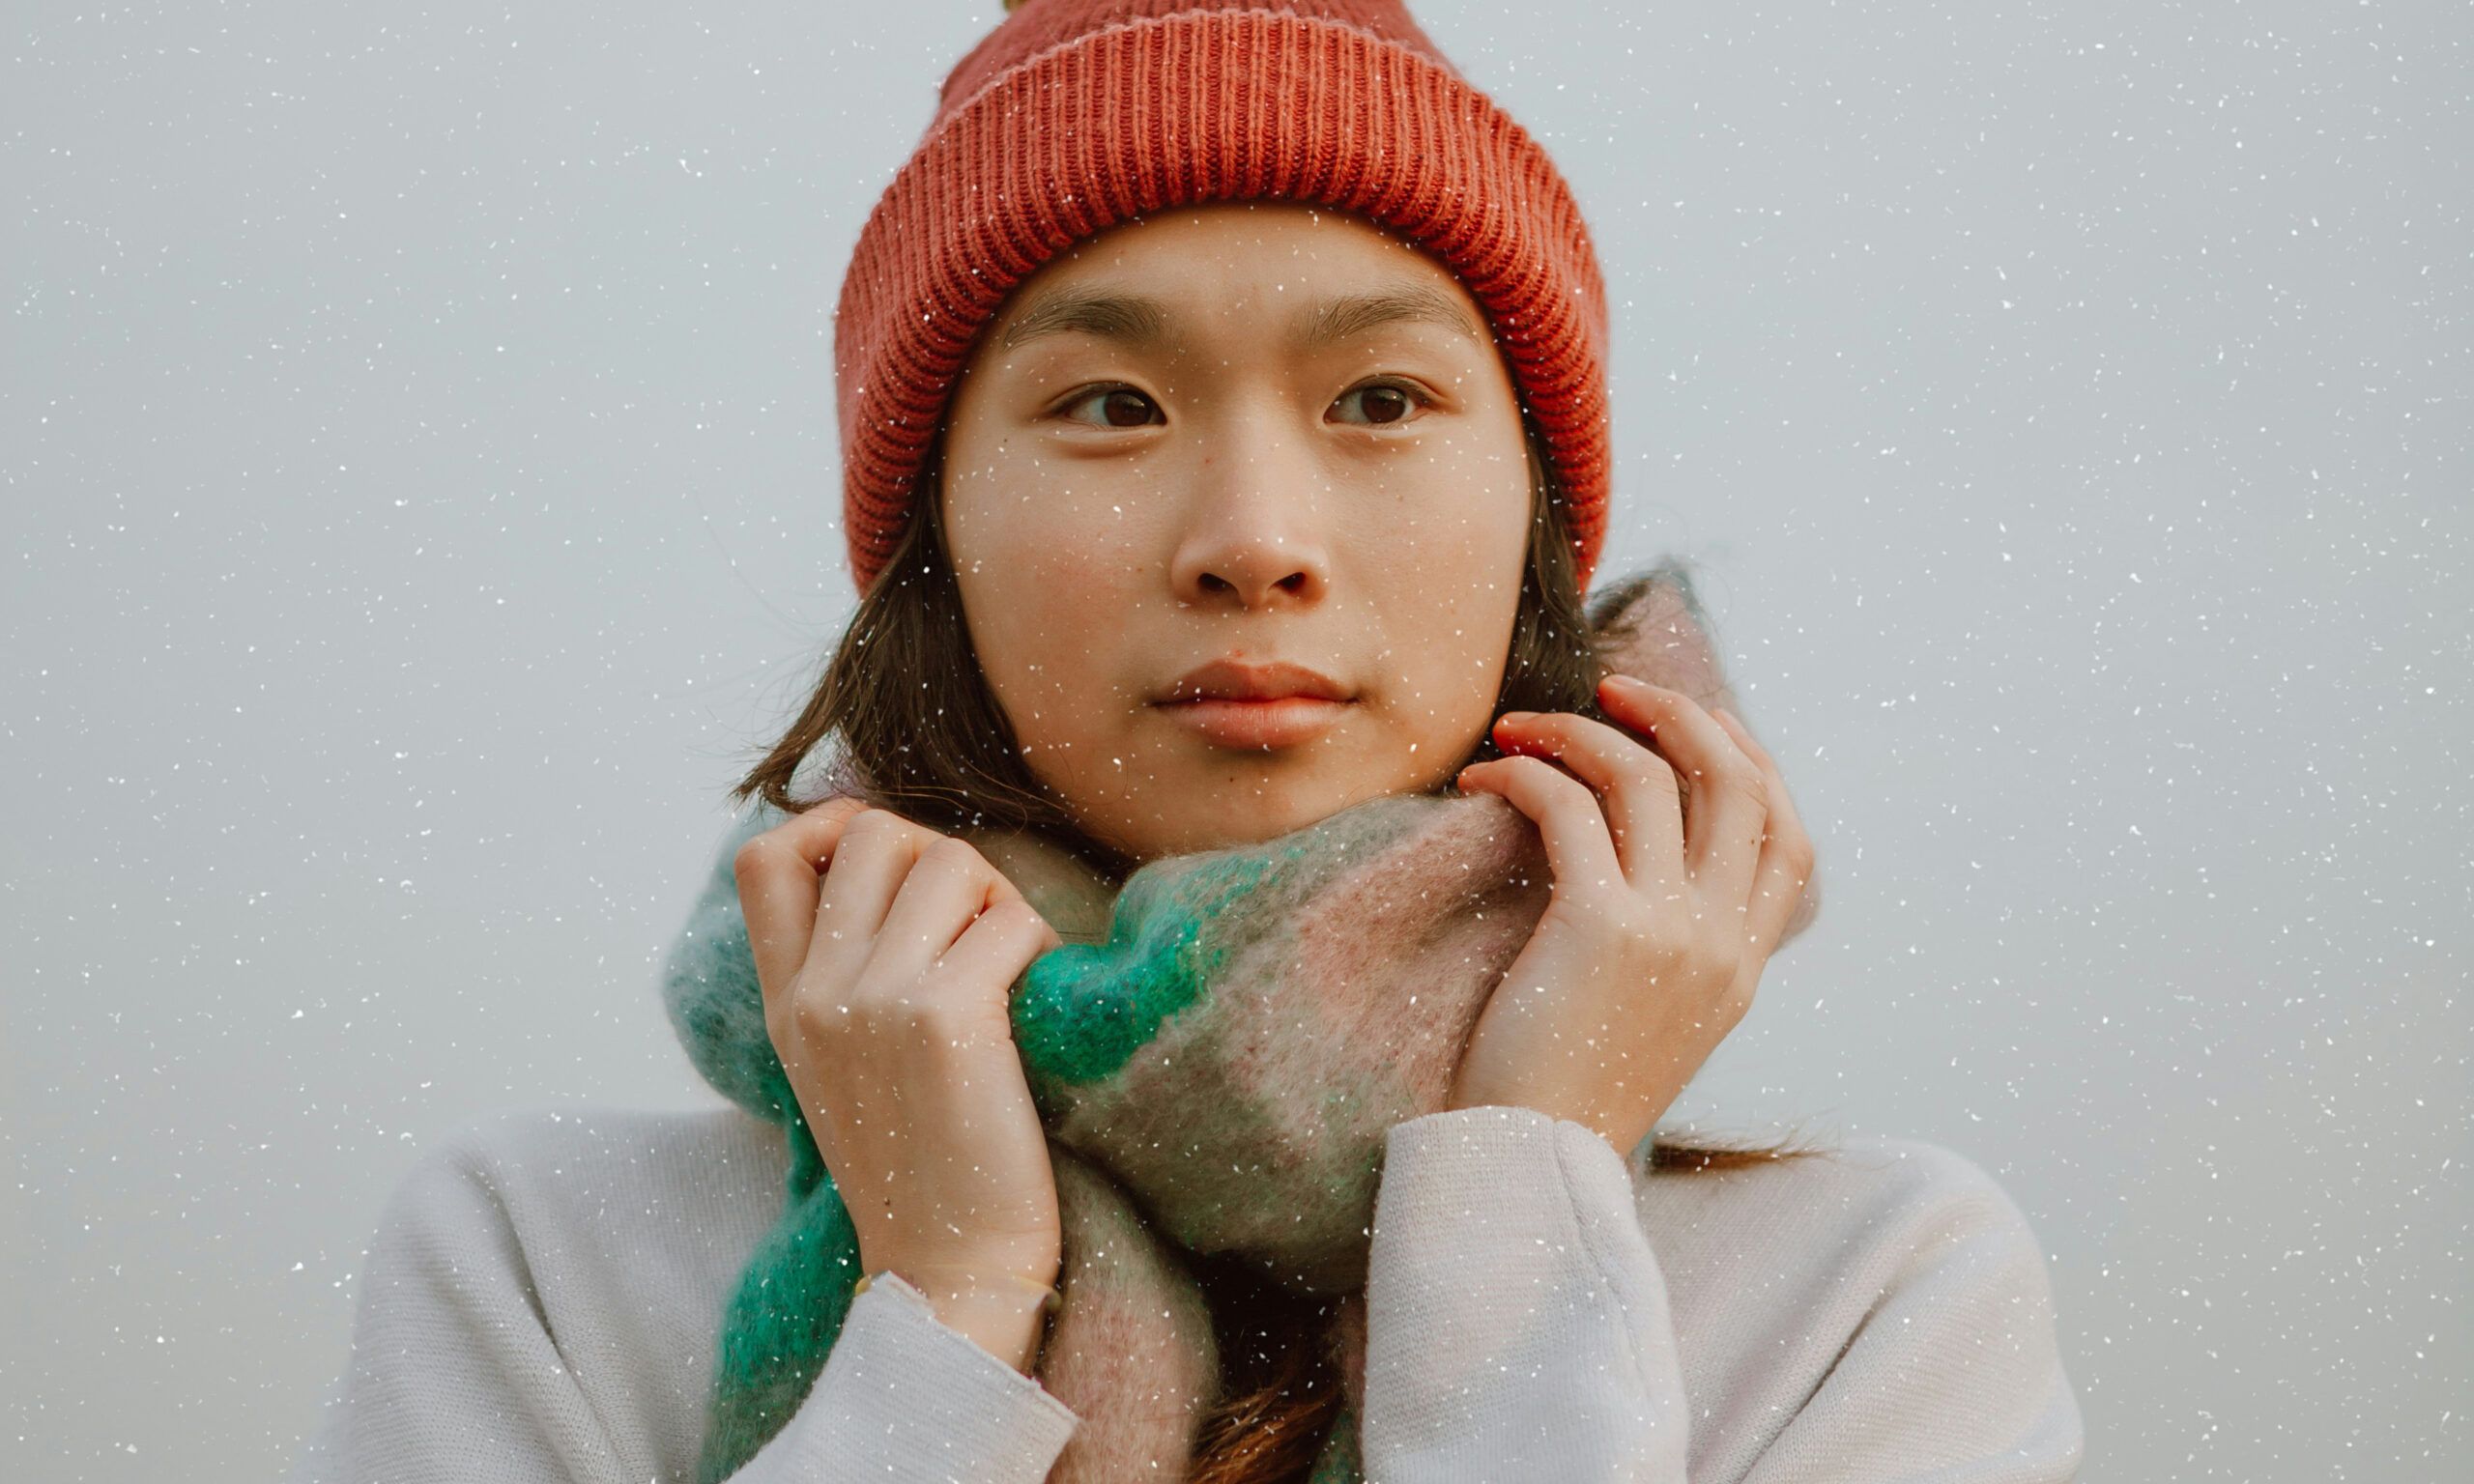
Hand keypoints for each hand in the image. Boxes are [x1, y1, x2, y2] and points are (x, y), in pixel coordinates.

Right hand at [732, 796, 1066, 1372]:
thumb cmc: (925, 1167)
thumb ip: (846, 977)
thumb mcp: (846, 1067)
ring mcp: (874, 1001)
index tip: (897, 876)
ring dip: (1000, 899)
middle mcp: (817, 994)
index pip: (765, 857)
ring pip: (948, 859)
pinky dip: (1041, 946)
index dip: (834, 829)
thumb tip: (898, 870)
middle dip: (940, 859)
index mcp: (786, 1003)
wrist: (949, 1272)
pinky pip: (1008, 920)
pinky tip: (1042, 1001)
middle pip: (872, 832)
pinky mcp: (945, 1018)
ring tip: (1014, 967)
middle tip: (978, 931)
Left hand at [1449, 678, 1814, 1157]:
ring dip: (1579, 731)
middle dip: (1677, 714)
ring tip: (1517, 732)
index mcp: (1743, 968)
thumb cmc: (1565, 1099)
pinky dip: (1522, 775)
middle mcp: (1722, 942)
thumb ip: (1674, 954)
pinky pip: (1566, 806)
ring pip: (1648, 777)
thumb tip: (1639, 872)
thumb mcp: (1653, 1027)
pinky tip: (1482, 781)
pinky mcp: (1601, 925)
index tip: (1695, 723)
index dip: (1751, 761)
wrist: (1533, 1165)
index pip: (1788, 838)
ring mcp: (1671, 931)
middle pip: (1737, 782)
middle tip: (1612, 691)